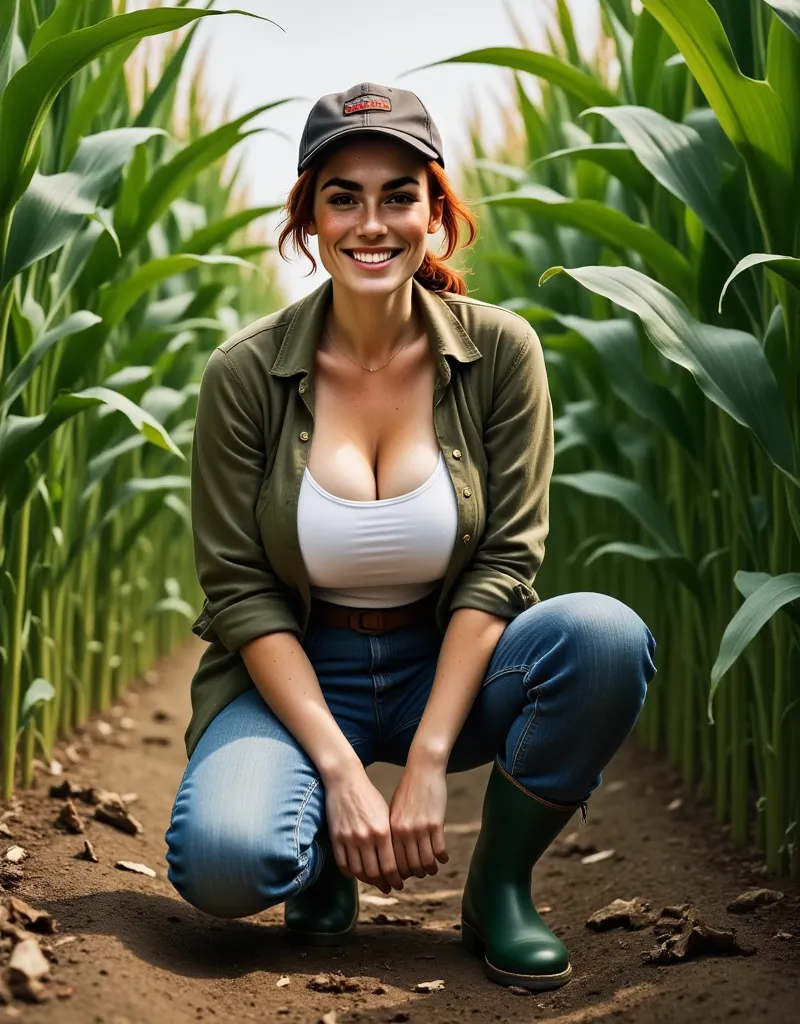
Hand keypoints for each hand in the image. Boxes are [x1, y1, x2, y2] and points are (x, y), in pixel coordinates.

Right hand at [324, 766, 405, 893]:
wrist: (345, 780)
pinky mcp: (336, 838)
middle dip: (383, 883)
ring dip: (367, 881)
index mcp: (382, 831)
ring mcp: (349, 839)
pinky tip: (357, 873)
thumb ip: (390, 837)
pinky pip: (343, 865)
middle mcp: (366, 837)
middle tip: (387, 887)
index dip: (395, 879)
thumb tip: (396, 861)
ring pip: (358, 872)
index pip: (390, 866)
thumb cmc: (369, 796)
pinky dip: (350, 873)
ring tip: (373, 882)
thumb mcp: (385, 814)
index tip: (399, 884)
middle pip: (374, 873)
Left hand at [389, 761, 448, 879]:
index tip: (404, 876)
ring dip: (430, 869)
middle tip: (421, 875)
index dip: (399, 873)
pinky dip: (441, 858)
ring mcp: (420, 829)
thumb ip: (394, 830)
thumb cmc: (408, 789)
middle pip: (409, 866)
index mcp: (391, 828)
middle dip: (416, 874)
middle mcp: (404, 831)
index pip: (393, 862)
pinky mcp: (436, 824)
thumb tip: (394, 852)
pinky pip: (439, 850)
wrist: (423, 769)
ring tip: (432, 869)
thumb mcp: (394, 809)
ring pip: (425, 861)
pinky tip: (443, 859)